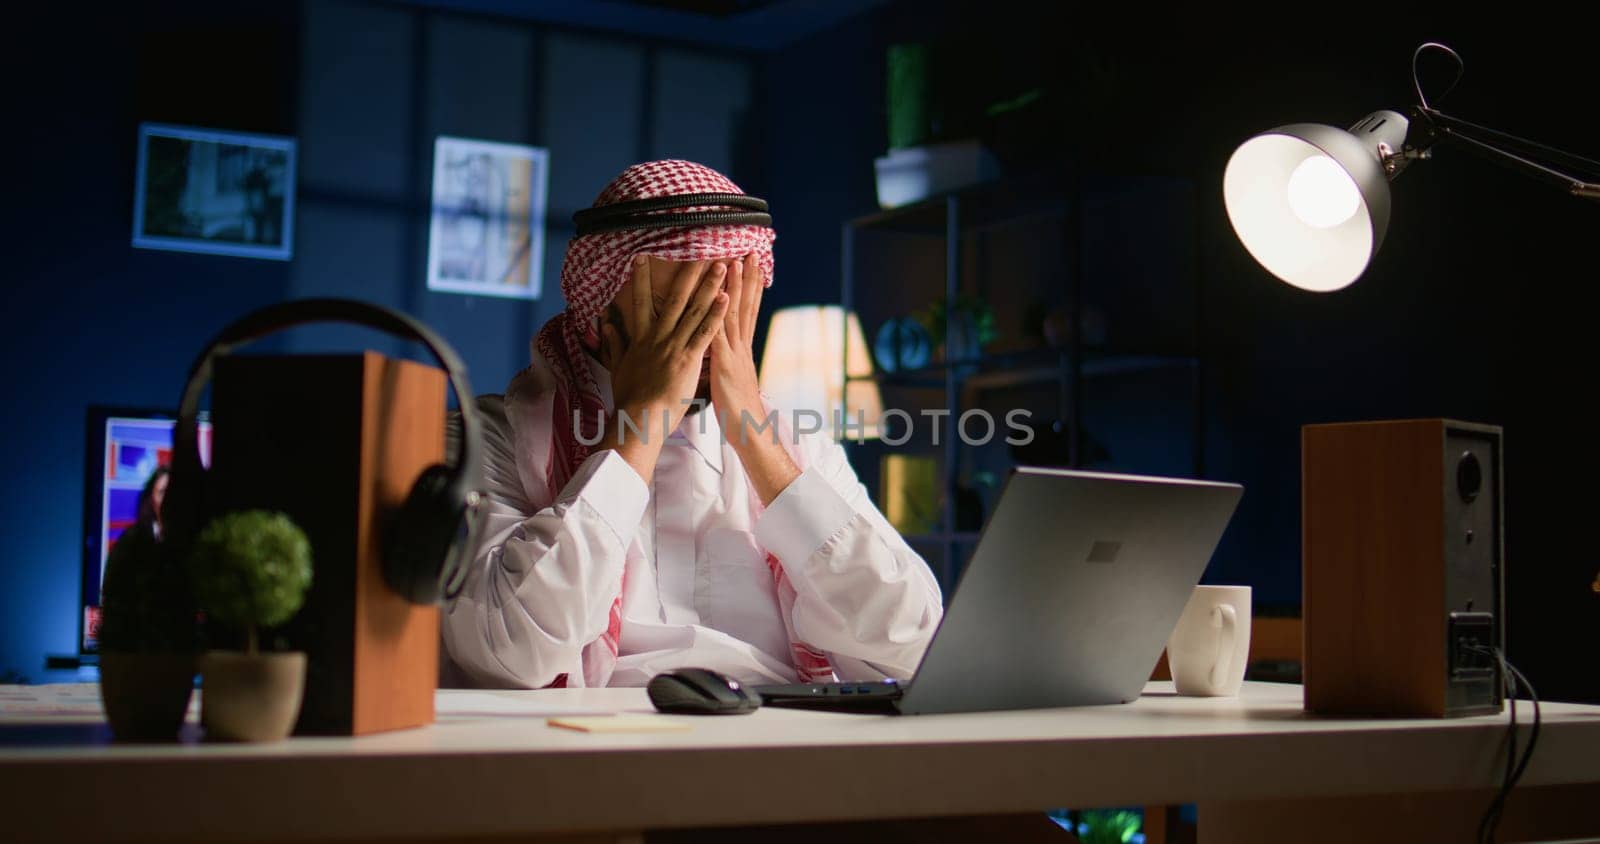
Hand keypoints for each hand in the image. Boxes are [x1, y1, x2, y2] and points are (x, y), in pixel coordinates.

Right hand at [599, 257, 728, 481]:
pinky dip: (716, 313)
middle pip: (674, 298)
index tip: (641, 256)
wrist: (639, 417)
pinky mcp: (689, 358)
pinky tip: (727, 297)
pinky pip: (705, 332)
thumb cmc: (629, 397)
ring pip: (694, 310)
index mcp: (642, 338)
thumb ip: (613, 342)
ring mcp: (674, 346)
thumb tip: (604, 323)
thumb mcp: (618, 367)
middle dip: (686, 272)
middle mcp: (658, 337)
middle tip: (697, 248)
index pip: (640, 301)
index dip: (640, 278)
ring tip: (722, 265)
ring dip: (709, 286)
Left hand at [708, 254, 765, 435]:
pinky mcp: (726, 365)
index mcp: (741, 349)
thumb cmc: (737, 409)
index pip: (745, 311)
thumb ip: (726, 361)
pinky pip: (721, 335)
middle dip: (748, 278)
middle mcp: (741, 346)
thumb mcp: (729, 378)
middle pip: (745, 305)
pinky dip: (721, 315)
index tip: (748, 265)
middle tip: (751, 252)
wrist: (749, 430)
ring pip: (735, 314)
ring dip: (737, 287)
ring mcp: (735, 354)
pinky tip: (721, 298)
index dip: (748, 287)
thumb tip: (720, 352)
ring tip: (738, 261)